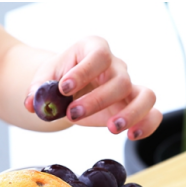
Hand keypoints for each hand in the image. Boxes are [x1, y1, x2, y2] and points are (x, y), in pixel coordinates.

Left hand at [24, 36, 161, 139]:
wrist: (68, 88)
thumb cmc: (59, 78)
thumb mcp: (44, 79)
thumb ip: (37, 90)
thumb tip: (32, 104)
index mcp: (93, 50)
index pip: (97, 54)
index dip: (83, 71)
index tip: (64, 88)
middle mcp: (115, 66)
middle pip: (119, 80)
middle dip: (95, 100)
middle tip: (72, 115)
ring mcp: (128, 87)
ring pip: (145, 95)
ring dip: (130, 113)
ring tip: (111, 129)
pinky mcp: (132, 107)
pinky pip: (152, 113)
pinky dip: (148, 124)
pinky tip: (132, 136)